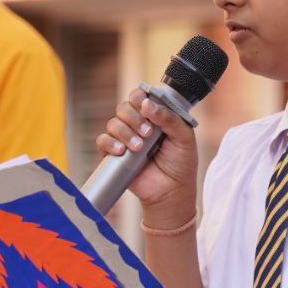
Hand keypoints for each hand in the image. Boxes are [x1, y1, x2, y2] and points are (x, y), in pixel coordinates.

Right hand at [95, 89, 197, 221]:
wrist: (172, 191)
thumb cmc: (181, 164)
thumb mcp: (184, 138)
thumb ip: (170, 118)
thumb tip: (147, 104)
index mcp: (155, 115)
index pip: (140, 96)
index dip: (140, 97)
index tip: (147, 106)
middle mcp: (138, 124)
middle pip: (124, 107)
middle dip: (134, 117)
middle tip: (148, 133)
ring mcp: (125, 139)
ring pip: (113, 123)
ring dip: (125, 132)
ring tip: (139, 147)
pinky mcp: (114, 154)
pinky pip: (103, 141)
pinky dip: (110, 143)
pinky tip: (122, 151)